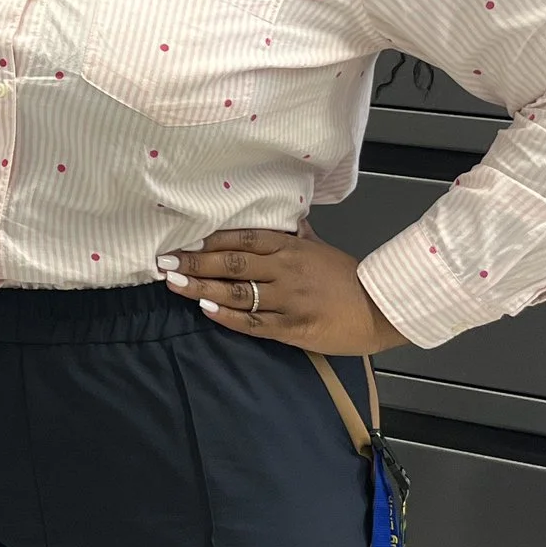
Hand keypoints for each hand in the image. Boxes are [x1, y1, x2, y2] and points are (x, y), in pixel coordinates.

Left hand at [159, 222, 410, 355]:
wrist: (381, 308)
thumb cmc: (349, 278)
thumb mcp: (322, 248)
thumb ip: (299, 235)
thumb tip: (289, 219)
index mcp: (291, 247)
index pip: (242, 239)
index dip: (209, 240)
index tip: (182, 240)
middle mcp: (286, 269)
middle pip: (232, 263)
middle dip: (195, 262)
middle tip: (164, 262)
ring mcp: (288, 298)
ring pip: (237, 291)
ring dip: (201, 286)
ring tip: (173, 283)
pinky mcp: (293, 327)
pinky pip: (254, 322)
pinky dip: (227, 316)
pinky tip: (205, 309)